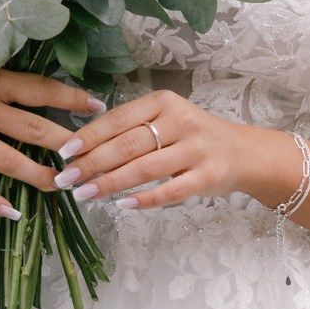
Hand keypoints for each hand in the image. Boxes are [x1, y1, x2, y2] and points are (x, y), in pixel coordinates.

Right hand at [0, 36, 101, 221]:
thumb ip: (2, 76)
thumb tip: (39, 85)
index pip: (42, 90)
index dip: (73, 99)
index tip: (100, 106)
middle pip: (35, 130)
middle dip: (67, 146)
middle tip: (92, 157)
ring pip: (10, 161)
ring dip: (39, 176)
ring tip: (62, 185)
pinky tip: (14, 212)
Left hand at [58, 90, 299, 212]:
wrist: (244, 153)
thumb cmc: (195, 137)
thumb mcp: (166, 120)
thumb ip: (133, 128)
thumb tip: (83, 147)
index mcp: (164, 103)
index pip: (117, 119)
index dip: (88, 136)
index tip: (64, 153)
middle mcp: (180, 122)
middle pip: (126, 145)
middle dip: (91, 163)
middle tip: (66, 179)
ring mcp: (195, 150)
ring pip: (143, 169)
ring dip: (109, 183)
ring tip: (85, 194)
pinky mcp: (207, 177)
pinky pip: (170, 191)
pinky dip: (144, 199)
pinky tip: (122, 205)